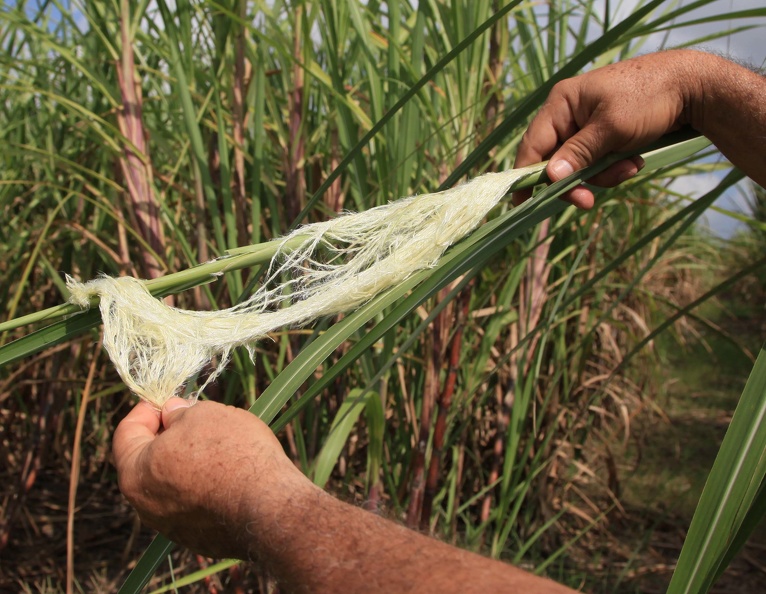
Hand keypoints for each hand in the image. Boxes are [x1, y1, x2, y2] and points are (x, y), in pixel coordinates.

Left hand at [113, 398, 305, 558]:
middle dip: (169, 437)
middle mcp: (146, 506)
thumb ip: (179, 413)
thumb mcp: (205, 414)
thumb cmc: (233, 453)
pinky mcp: (199, 539)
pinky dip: (205, 487)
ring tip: (219, 446)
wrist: (269, 506)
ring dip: (188, 462)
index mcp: (136, 474)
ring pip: (172, 485)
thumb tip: (172, 413)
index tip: (168, 399)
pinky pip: (195, 504)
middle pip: (148, 461)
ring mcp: (172, 527)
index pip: (126, 433)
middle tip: (194, 419)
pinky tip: (231, 474)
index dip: (147, 409)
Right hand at [513, 50, 703, 207]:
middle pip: (555, 161)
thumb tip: (549, 176)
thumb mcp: (611, 128)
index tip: (522, 203)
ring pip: (579, 166)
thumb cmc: (648, 98)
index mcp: (561, 104)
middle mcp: (568, 114)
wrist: (691, 87)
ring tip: (629, 166)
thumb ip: (578, 154)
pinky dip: (613, 167)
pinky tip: (634, 160)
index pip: (532, 145)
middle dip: (576, 180)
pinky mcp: (603, 136)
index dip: (525, 175)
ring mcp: (586, 126)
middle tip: (588, 201)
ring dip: (602, 174)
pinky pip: (597, 162)